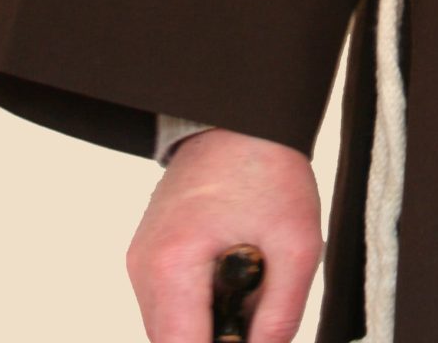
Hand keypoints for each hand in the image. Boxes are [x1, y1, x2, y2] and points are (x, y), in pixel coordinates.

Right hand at [126, 127, 323, 341]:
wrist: (244, 117)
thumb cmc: (269, 169)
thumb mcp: (297, 245)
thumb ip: (280, 316)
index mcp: (172, 266)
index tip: (251, 339)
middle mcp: (144, 268)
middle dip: (217, 339)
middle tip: (256, 312)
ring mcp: (140, 260)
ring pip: (169, 328)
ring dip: (207, 324)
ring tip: (248, 283)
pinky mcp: (147, 253)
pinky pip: (168, 303)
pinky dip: (199, 303)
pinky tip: (230, 273)